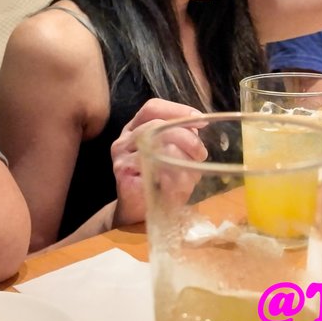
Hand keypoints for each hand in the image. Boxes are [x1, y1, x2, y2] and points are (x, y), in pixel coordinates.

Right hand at [110, 98, 206, 227]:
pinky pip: (153, 172)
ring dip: (180, 160)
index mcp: (135, 128)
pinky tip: (179, 187)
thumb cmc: (159, 179)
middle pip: (156, 126)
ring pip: (155, 148)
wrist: (137, 212)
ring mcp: (121, 159)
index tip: (200, 120)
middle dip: (185, 137)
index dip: (177, 110)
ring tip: (192, 174)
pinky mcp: (124, 179)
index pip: (152, 107)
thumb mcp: (172, 154)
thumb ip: (181, 138)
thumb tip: (198, 127)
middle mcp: (124, 140)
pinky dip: (171, 179)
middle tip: (200, 153)